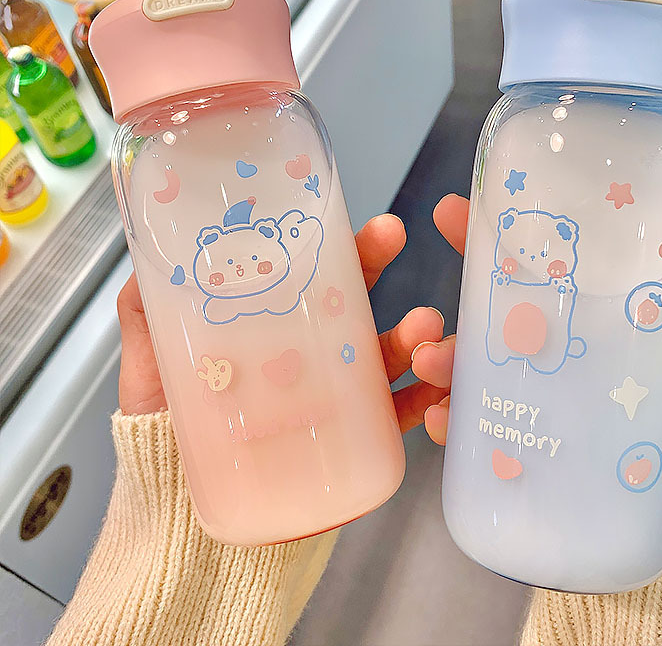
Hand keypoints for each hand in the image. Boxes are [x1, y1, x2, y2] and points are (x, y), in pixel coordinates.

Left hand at [117, 213, 448, 430]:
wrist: (184, 517)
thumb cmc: (169, 436)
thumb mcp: (150, 372)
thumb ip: (146, 320)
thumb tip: (146, 267)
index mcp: (274, 329)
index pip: (310, 276)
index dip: (337, 245)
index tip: (360, 221)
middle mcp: (312, 355)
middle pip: (355, 300)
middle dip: (380, 266)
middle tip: (392, 239)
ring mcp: (337, 396)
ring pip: (388, 355)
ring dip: (415, 336)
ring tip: (422, 330)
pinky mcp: (352, 441)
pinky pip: (397, 420)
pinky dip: (424, 404)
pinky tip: (438, 393)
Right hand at [414, 194, 661, 530]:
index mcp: (596, 346)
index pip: (551, 284)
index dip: (511, 246)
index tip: (469, 212)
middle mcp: (558, 371)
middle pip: (502, 318)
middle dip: (462, 289)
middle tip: (443, 262)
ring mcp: (532, 413)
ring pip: (474, 370)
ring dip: (444, 357)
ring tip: (434, 360)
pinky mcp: (512, 458)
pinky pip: (470, 431)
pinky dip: (449, 419)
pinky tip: (442, 418)